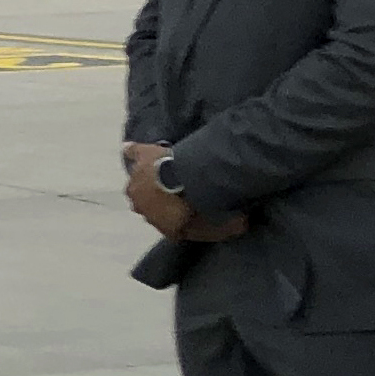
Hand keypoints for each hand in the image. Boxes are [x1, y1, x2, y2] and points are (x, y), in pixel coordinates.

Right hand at [120, 142, 246, 243]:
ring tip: (159, 171)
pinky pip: (132, 153)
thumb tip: (243, 225)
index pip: (167, 225)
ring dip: (147, 179)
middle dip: (159, 199)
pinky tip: (130, 148)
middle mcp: (140, 205)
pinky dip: (132, 152)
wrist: (186, 179)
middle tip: (176, 189)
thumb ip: (224, 226)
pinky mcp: (140, 158)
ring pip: (138, 182)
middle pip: (147, 204)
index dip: (179, 217)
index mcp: (158, 221)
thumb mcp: (214, 223)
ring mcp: (137, 181)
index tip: (191, 211)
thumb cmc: (196, 203)